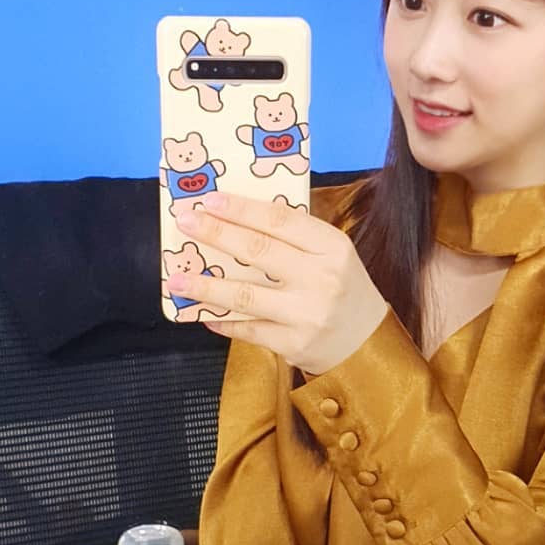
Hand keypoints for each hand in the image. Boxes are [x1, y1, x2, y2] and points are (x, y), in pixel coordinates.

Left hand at [166, 190, 388, 374]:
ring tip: (176, 278)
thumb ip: (294, 239)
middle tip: (185, 223)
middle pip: (257, 251)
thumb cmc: (342, 290)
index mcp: (331, 247)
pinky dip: (222, 320)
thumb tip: (235, 220)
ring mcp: (306, 314)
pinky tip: (203, 314)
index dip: (242, 208)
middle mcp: (320, 278)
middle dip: (216, 234)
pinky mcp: (294, 344)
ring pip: (245, 295)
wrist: (368, 344)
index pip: (280, 219)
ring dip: (205, 286)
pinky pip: (248, 329)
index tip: (209, 200)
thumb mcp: (332, 256)